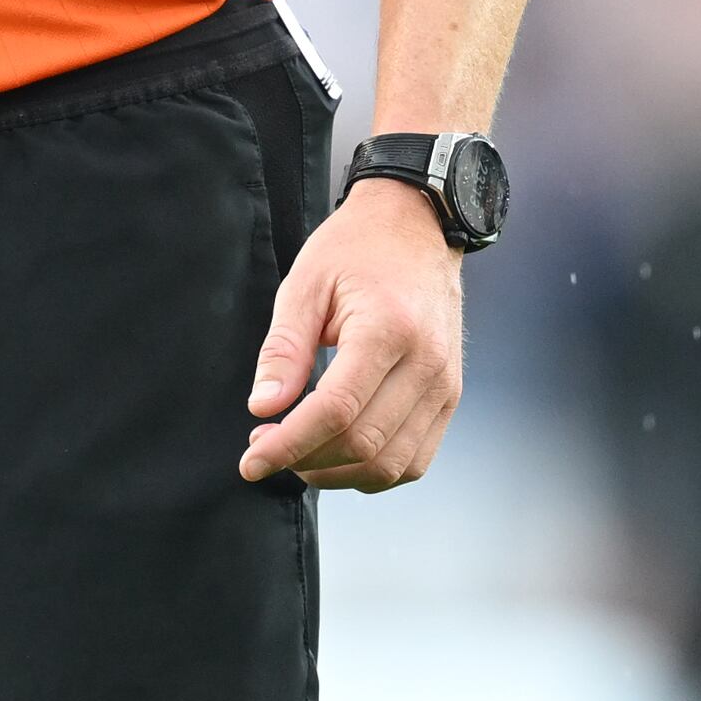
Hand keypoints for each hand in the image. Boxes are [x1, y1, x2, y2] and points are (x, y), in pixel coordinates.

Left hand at [239, 181, 463, 492]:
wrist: (417, 227)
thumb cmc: (357, 249)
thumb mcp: (305, 285)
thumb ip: (284, 350)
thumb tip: (263, 407)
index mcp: (387, 331)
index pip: (335, 411)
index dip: (288, 444)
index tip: (251, 460)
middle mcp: (426, 364)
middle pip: (363, 444)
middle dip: (305, 460)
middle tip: (265, 446)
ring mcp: (445, 385)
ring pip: (391, 464)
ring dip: (337, 474)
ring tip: (298, 452)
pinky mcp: (449, 397)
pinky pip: (414, 459)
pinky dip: (373, 472)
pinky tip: (337, 455)